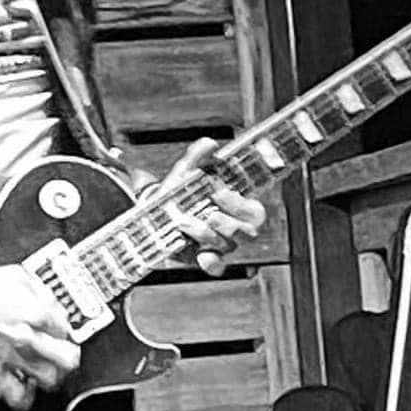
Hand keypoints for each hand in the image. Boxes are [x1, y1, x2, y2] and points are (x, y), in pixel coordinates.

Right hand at [0, 264, 79, 410]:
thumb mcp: (18, 276)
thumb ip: (42, 293)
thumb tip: (55, 307)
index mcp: (35, 313)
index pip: (65, 330)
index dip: (65, 330)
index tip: (59, 331)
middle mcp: (25, 339)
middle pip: (66, 360)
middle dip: (69, 358)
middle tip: (65, 356)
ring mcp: (9, 359)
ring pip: (45, 381)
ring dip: (50, 377)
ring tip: (46, 373)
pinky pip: (14, 395)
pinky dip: (23, 393)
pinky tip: (22, 385)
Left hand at [154, 137, 265, 276]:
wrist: (154, 214)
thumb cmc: (179, 192)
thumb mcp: (186, 172)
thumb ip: (198, 156)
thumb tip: (210, 143)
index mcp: (237, 206)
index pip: (255, 211)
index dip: (240, 205)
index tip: (218, 193)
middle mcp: (234, 227)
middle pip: (248, 233)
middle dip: (228, 223)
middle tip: (208, 214)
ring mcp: (221, 245)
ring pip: (228, 246)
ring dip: (207, 235)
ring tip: (184, 223)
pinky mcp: (205, 259)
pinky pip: (216, 266)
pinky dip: (210, 262)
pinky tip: (199, 253)